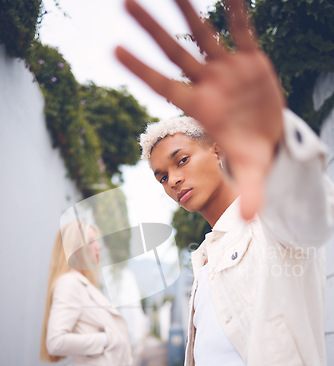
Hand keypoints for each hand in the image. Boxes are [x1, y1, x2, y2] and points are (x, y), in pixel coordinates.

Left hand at [115, 0, 284, 219]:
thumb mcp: (251, 171)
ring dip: (188, 11)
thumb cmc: (250, 152)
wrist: (267, 135)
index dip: (140, 69)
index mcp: (200, 108)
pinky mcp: (251, 61)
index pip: (163, 85)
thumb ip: (251, 192)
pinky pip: (243, 31)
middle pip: (174, 53)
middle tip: (125, 2)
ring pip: (202, 36)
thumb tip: (251, 218)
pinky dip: (237, 12)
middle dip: (151, 29)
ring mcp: (227, 70)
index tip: (113, 50)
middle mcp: (208, 85)